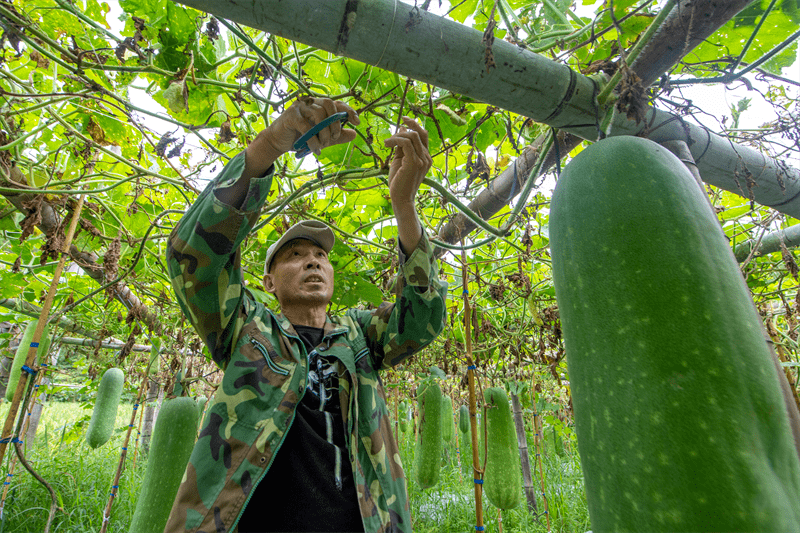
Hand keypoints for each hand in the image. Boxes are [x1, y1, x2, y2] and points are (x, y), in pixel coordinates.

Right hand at [244, 98, 359, 178]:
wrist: (278, 142)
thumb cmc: (300, 138)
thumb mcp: (322, 138)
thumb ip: (337, 136)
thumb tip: (354, 134)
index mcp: (319, 105)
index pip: (337, 103)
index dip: (349, 111)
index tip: (357, 122)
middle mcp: (310, 102)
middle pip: (329, 105)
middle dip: (335, 123)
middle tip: (334, 138)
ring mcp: (300, 107)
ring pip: (319, 115)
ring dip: (324, 133)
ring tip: (323, 145)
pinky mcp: (291, 115)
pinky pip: (307, 126)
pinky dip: (313, 140)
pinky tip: (315, 149)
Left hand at [383, 117, 431, 252]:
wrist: (401, 199)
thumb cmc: (399, 182)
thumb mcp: (400, 161)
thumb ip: (402, 147)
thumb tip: (401, 130)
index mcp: (425, 157)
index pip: (423, 135)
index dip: (414, 124)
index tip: (404, 119)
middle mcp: (427, 158)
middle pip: (419, 133)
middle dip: (407, 125)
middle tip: (395, 125)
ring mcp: (422, 160)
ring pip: (411, 136)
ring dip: (397, 135)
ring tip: (387, 143)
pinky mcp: (414, 163)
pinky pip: (406, 144)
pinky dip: (395, 140)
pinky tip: (387, 145)